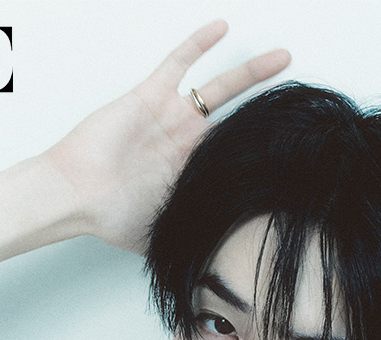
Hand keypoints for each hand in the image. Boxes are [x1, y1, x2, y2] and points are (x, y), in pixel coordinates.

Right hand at [44, 20, 290, 251]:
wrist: (77, 195)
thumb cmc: (112, 217)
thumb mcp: (165, 236)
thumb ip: (195, 241)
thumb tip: (225, 271)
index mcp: (193, 175)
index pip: (238, 159)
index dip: (265, 155)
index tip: (300, 154)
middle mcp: (187, 143)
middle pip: (239, 121)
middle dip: (270, 111)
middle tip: (303, 102)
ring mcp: (171, 117)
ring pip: (219, 88)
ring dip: (250, 72)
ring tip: (282, 58)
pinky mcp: (151, 96)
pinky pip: (179, 63)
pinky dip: (198, 44)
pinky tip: (223, 27)